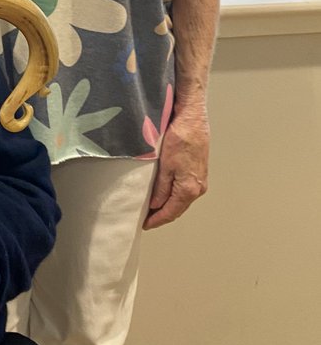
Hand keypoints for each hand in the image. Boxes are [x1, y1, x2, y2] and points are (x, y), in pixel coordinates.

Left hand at [143, 105, 208, 229]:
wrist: (192, 119)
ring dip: (168, 205)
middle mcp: (198, 188)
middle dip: (162, 215)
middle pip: (178, 208)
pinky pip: (185, 190)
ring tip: (153, 208)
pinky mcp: (199, 171)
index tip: (145, 225)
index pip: (171, 212)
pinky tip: (165, 193)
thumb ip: (161, 188)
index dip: (157, 220)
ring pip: (182, 199)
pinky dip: (174, 195)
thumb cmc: (180, 139)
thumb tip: (156, 205)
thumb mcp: (165, 165)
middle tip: (146, 218)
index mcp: (189, 189)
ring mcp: (200, 180)